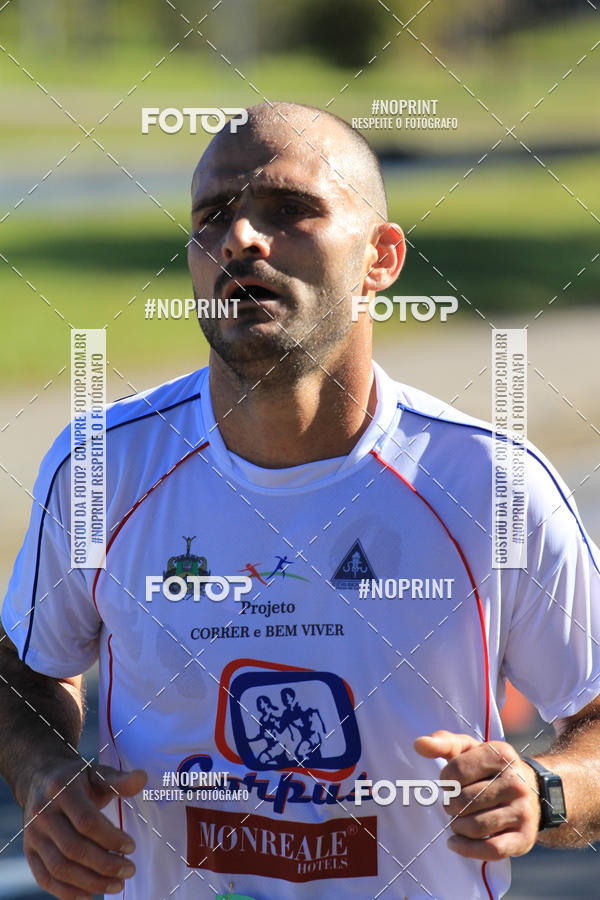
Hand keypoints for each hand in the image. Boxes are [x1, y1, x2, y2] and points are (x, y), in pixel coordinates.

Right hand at [21, 757, 146, 899]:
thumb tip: (142, 778)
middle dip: (104, 865)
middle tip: (129, 870)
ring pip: (60, 868)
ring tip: (117, 885)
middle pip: (73, 849)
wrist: (40, 779)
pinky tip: (89, 896)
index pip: (87, 822)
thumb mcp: (97, 774)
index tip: (131, 847)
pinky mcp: (29, 851)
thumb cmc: (77, 780)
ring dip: (90, 882)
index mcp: (62, 790)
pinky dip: (67, 892)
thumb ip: (119, 780)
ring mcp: (32, 835)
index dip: (111, 838)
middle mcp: (42, 813)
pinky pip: (45, 878)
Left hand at [414, 730, 539, 860]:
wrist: (534, 791)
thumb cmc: (491, 768)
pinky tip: (455, 842)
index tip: (450, 783)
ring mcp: (522, 811)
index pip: (455, 771)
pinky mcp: (524, 837)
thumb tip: (419, 744)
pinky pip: (491, 849)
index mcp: (501, 755)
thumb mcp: (470, 749)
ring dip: (457, 826)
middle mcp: (515, 782)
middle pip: (462, 801)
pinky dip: (467, 849)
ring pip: (475, 826)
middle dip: (450, 805)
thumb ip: (443, 742)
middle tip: (453, 804)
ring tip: (457, 820)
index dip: (445, 780)